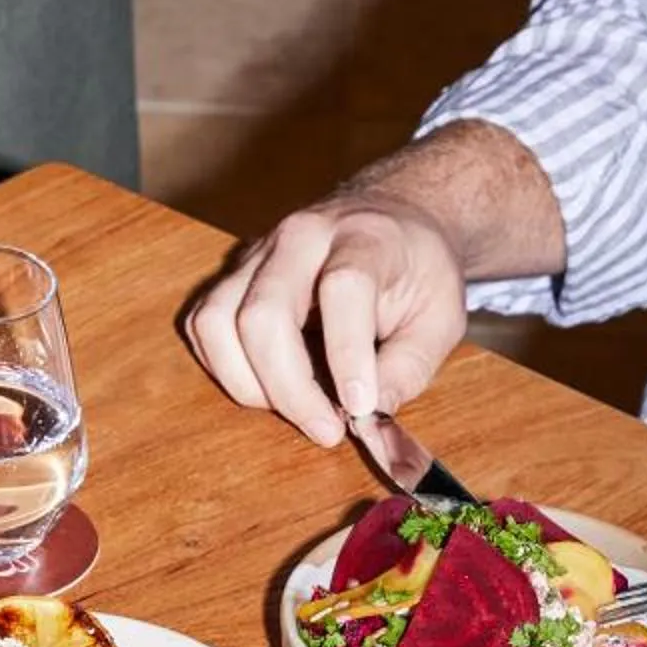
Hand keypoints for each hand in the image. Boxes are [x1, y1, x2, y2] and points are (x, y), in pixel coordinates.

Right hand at [185, 196, 468, 448]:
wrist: (390, 217)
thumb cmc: (418, 270)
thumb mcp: (442, 319)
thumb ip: (409, 369)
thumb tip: (370, 419)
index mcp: (364, 239)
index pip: (343, 288)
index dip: (347, 353)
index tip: (360, 407)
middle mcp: (300, 238)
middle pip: (263, 313)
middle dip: (289, 388)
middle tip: (328, 429)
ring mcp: (257, 253)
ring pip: (218, 321)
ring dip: (248, 382)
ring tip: (294, 408)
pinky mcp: (232, 275)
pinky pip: (204, 325)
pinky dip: (225, 368)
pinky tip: (265, 385)